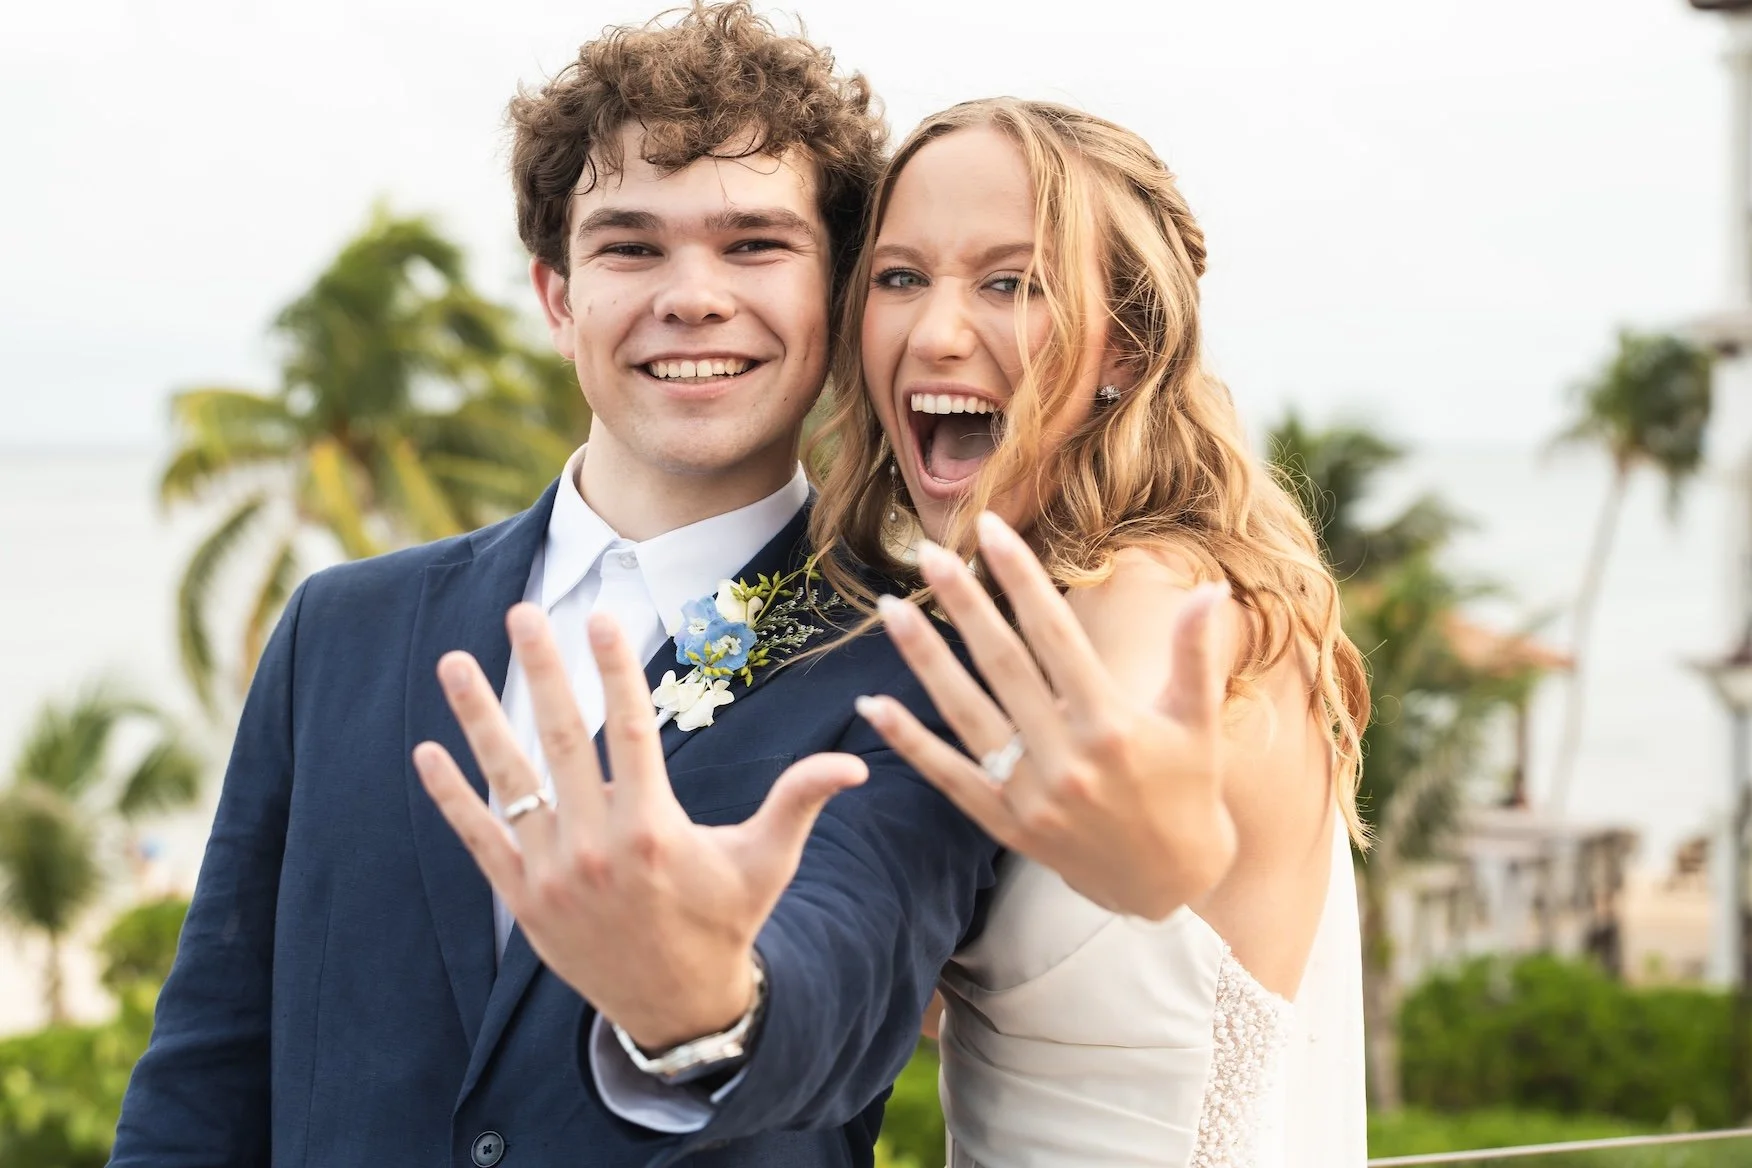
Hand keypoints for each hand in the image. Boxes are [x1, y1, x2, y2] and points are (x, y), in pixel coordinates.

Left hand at [414, 603, 867, 1048]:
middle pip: (561, 740)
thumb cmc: (724, 923)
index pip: (629, 730)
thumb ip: (800, 802)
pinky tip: (427, 753)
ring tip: (455, 662)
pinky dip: (453, 798)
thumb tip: (856, 762)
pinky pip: (480, 839)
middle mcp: (596, 847)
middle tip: (523, 612)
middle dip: (541, 670)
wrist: (677, 1008)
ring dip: (479, 718)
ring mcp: (551, 874)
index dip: (616, 670)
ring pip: (509, 781)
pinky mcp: (522, 900)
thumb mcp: (765, 863)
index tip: (602, 618)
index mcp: (654, 830)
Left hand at [855, 513, 1234, 919]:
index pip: (1056, 636)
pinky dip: (909, 742)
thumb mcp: (1198, 723)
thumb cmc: (1187, 790)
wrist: (1168, 883)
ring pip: (965, 714)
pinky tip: (872, 703)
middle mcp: (1066, 760)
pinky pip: (948, 776)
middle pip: (1002, 666)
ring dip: (924, 660)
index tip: (991, 531)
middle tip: (929, 555)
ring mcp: (1029, 796)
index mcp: (1113, 726)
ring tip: (889, 609)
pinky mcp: (1005, 825)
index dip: (1021, 579)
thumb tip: (1210, 587)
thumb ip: (1195, 655)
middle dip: (965, 605)